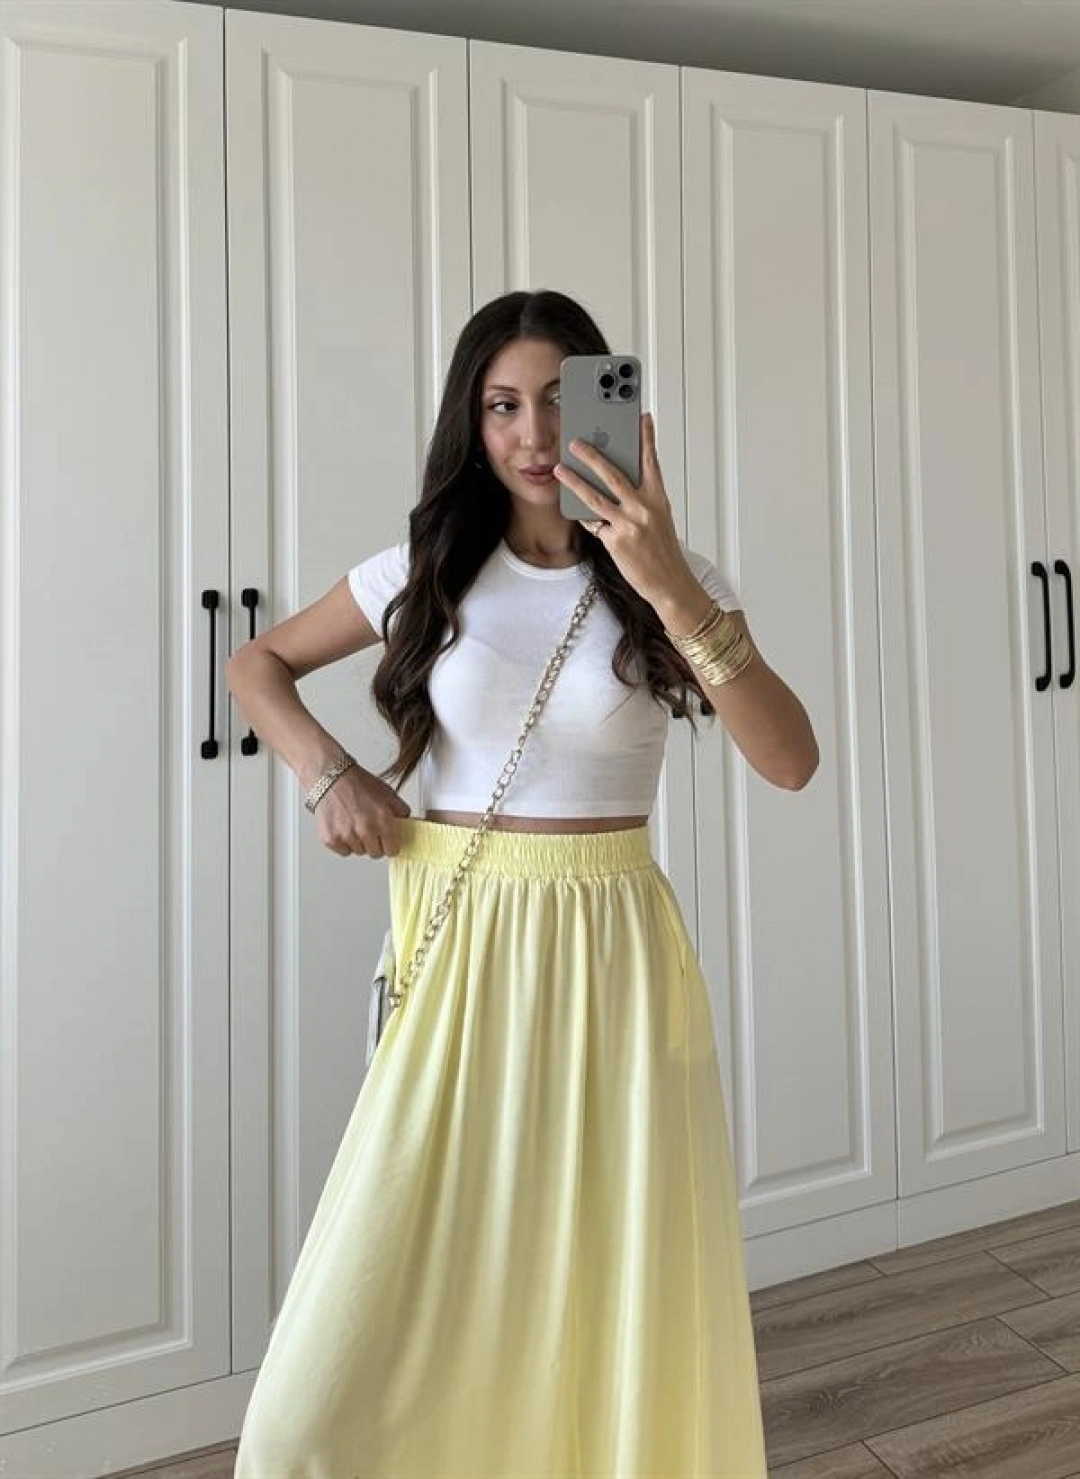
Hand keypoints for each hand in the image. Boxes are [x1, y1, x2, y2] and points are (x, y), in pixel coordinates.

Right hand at [312, 765, 410, 858]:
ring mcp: (347, 836)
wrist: (331, 777)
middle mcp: (366, 830)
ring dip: (358, 842)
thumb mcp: (387, 792)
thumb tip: (407, 821)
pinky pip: (343, 851)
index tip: (387, 841)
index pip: (392, 850)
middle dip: (374, 844)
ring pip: (358, 852)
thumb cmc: (357, 783)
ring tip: (353, 823)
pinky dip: (343, 843)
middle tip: (369, 830)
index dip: (390, 845)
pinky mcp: (331, 839)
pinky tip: (342, 827)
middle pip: (375, 853)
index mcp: (383, 820)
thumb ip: (400, 809)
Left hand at [553, 412, 696, 608]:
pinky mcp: (615, 541)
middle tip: (576, 442)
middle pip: (613, 475)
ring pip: (595, 497)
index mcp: (658, 498)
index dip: (646, 438)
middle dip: (592, 455)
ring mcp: (629, 525)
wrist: (669, 582)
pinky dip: (583, 515)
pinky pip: (593, 523)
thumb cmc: (662, 550)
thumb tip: (617, 481)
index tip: (642, 417)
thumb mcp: (659, 517)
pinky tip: (572, 506)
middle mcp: (644, 508)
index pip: (651, 462)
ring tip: (560, 469)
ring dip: (574, 481)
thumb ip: (641, 498)